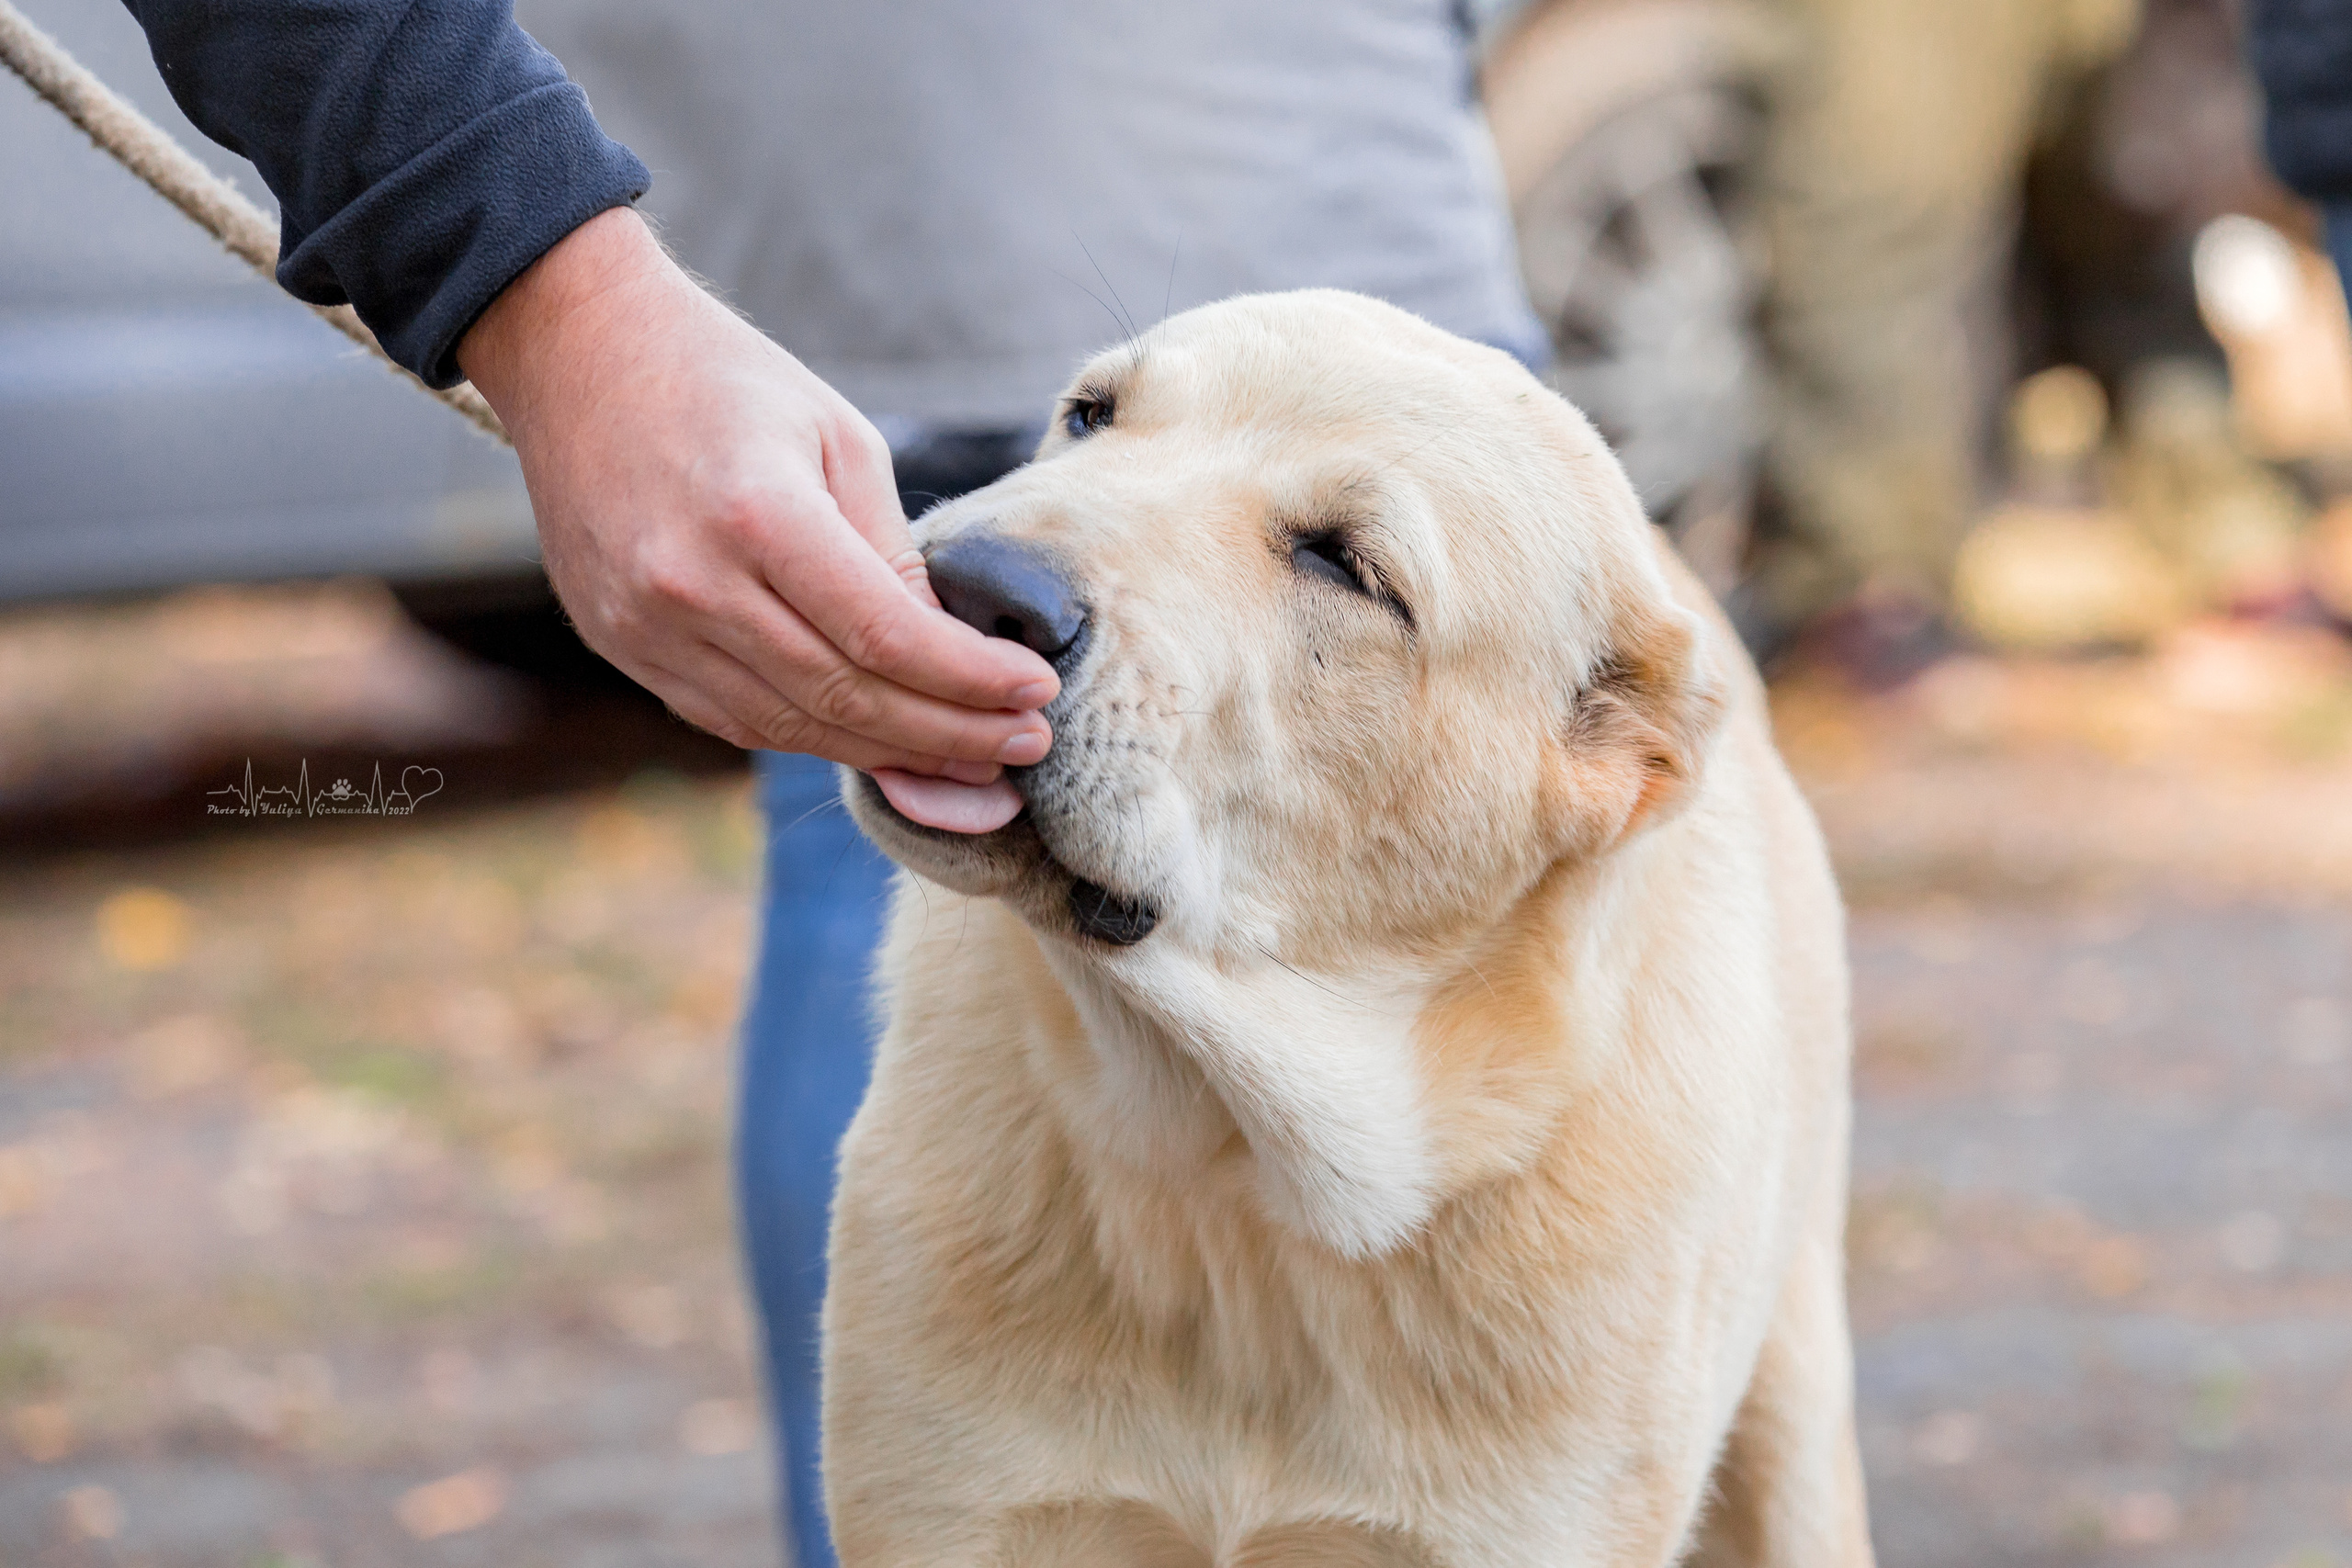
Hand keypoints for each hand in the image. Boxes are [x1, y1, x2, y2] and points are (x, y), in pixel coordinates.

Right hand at [456, 207, 1054, 778]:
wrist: (579, 352)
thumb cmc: (728, 380)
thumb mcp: (837, 437)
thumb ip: (891, 551)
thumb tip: (955, 652)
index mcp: (758, 513)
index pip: (885, 634)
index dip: (970, 681)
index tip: (1038, 691)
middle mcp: (691, 582)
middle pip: (844, 697)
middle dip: (951, 736)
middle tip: (1028, 747)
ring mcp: (646, 626)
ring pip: (791, 727)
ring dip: (893, 756)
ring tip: (975, 765)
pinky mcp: (624, 647)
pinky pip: (737, 721)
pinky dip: (818, 739)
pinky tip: (885, 745)